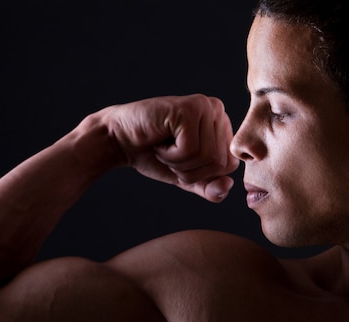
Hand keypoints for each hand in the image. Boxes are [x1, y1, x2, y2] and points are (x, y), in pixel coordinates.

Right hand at [100, 94, 239, 201]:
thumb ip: (208, 187)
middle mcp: (216, 110)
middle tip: (169, 153)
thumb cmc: (152, 155)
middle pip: (220, 163)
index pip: (229, 165)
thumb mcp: (186, 177)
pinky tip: (159, 141)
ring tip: (164, 146)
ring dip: (177, 162)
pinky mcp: (189, 109)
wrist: (119, 140)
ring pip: (207, 157)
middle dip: (189, 170)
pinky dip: (170, 154)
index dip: (201, 174)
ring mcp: (204, 107)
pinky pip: (190, 150)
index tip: (180, 159)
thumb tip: (227, 186)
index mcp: (221, 124)